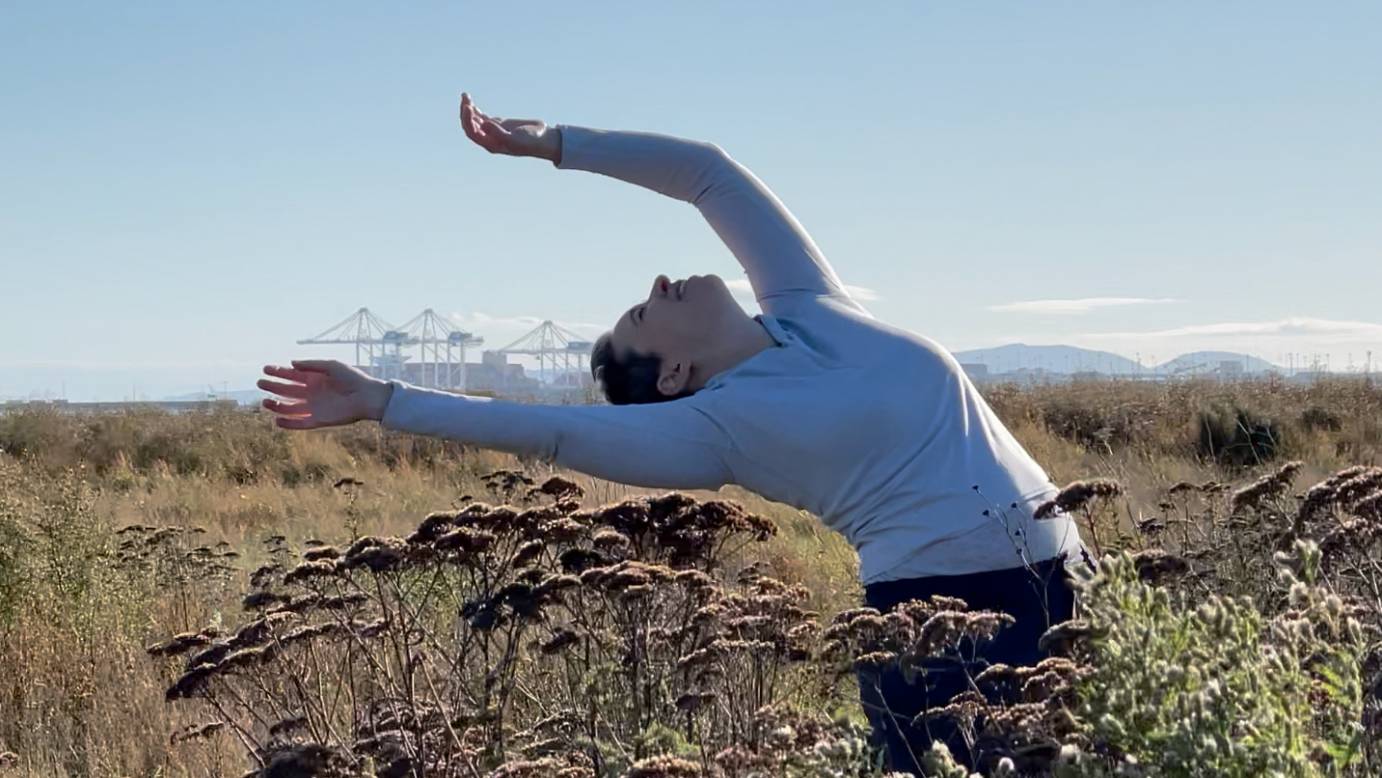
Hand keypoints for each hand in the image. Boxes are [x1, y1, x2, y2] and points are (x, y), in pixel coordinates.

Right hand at [257, 360, 393, 429]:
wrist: (367, 396)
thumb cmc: (353, 378)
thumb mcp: (331, 366)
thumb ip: (312, 365)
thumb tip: (291, 363)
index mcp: (314, 379)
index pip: (292, 375)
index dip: (278, 372)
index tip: (265, 369)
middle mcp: (312, 393)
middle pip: (288, 390)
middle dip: (274, 387)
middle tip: (260, 383)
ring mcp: (314, 407)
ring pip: (290, 408)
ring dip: (277, 406)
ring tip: (265, 402)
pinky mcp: (319, 420)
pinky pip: (300, 423)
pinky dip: (289, 423)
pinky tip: (277, 420)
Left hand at [459, 92, 559, 161]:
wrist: (542, 139)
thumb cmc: (530, 142)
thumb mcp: (514, 139)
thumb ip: (498, 133)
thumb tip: (483, 124)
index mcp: (491, 144)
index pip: (472, 133)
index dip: (467, 120)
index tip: (468, 107)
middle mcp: (489, 139)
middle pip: (470, 126)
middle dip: (465, 113)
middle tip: (466, 98)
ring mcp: (493, 131)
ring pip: (474, 120)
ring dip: (468, 109)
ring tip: (465, 96)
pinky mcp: (498, 123)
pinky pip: (481, 116)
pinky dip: (475, 109)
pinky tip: (470, 101)